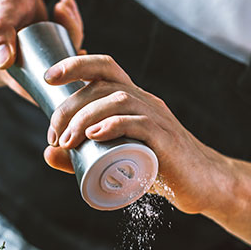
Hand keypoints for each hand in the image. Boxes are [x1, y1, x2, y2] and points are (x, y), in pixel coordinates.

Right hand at [0, 0, 84, 99]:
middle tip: (67, 20)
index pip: (34, 91)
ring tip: (62, 8)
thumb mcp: (1, 14)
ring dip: (71, 33)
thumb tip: (2, 62)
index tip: (76, 57)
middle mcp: (14, 72)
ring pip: (60, 61)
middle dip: (69, 51)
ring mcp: (27, 61)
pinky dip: (69, 29)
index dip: (60, 83)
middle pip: (52, 76)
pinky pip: (60, 48)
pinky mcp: (39, 49)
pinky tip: (65, 8)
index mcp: (0, 73)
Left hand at [42, 55, 231, 214]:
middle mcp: (145, 102)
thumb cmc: (159, 170)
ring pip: (118, 100)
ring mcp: (158, 119)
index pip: (105, 67)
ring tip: (68, 141)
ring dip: (85, 117)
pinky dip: (113, 125)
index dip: (75, 64)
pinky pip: (140, 123)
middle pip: (104, 85)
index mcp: (134, 100)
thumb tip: (47, 153)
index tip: (48, 79)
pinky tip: (94, 135)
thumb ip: (81, 157)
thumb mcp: (117, 160)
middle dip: (70, 106)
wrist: (203, 185)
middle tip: (54, 136)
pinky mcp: (166, 141)